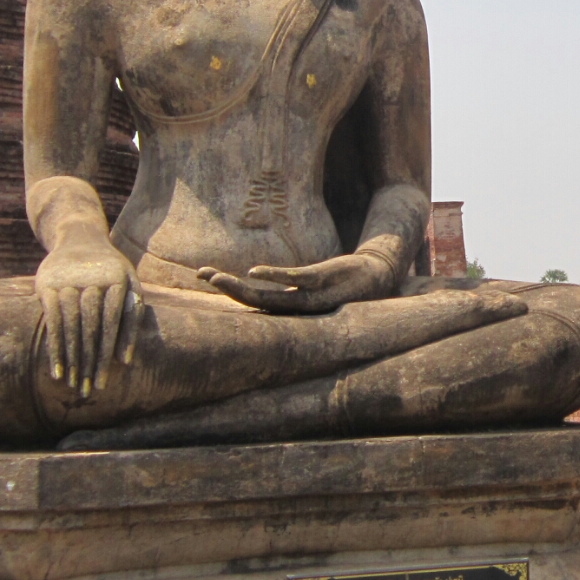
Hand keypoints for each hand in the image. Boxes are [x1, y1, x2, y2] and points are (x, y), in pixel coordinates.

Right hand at [35, 240, 141, 396]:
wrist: (79, 236)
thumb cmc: (111, 270)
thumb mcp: (129, 283)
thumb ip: (131, 317)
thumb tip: (125, 360)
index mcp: (117, 280)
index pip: (114, 322)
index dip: (111, 351)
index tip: (108, 378)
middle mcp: (92, 280)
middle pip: (92, 328)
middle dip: (91, 361)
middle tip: (90, 390)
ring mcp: (67, 282)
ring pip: (71, 327)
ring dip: (72, 359)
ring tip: (74, 385)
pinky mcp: (47, 286)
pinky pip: (51, 322)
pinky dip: (54, 348)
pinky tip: (56, 370)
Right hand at [198, 251, 393, 314]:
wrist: (375, 277)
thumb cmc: (341, 283)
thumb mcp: (310, 286)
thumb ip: (288, 287)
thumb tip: (264, 279)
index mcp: (291, 308)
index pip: (252, 303)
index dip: (227, 291)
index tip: (204, 275)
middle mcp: (296, 308)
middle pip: (254, 303)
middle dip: (227, 290)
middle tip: (203, 276)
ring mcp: (308, 297)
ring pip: (268, 298)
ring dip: (240, 289)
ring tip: (216, 278)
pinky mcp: (322, 281)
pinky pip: (294, 280)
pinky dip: (273, 276)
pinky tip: (253, 271)